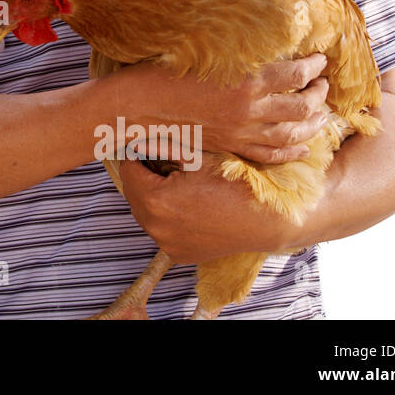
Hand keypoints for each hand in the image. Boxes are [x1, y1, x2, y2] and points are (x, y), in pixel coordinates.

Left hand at [115, 157, 297, 263]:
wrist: (266, 220)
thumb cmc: (233, 183)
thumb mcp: (196, 157)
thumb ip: (160, 146)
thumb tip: (134, 139)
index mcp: (156, 199)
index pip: (128, 170)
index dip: (136, 156)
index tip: (145, 148)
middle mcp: (156, 226)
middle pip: (132, 193)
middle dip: (141, 176)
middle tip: (159, 163)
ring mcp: (166, 244)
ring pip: (144, 213)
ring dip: (150, 197)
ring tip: (173, 183)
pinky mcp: (179, 254)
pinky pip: (160, 230)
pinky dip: (164, 217)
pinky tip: (184, 205)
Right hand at [133, 54, 330, 163]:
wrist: (137, 105)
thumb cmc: (163, 70)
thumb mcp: (203, 50)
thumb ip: (237, 50)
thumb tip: (262, 39)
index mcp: (245, 80)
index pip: (297, 73)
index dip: (315, 66)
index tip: (320, 58)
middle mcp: (249, 109)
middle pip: (303, 106)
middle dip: (320, 93)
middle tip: (323, 83)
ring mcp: (240, 131)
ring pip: (293, 134)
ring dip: (314, 123)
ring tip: (321, 112)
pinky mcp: (230, 145)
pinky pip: (270, 154)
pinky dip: (292, 152)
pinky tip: (304, 147)